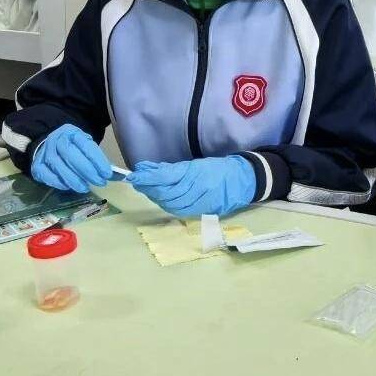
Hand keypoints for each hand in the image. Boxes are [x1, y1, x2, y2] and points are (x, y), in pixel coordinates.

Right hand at [31, 124, 112, 193]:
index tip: (107, 174)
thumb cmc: (73, 147)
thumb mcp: (86, 146)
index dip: (98, 161)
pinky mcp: (37, 166)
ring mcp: (45, 153)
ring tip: (86, 187)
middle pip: (72, 156)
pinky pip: (48, 176)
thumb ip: (98, 159)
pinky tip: (70, 187)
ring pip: (59, 167)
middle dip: (88, 171)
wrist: (50, 143)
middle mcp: (57, 141)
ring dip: (75, 180)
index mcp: (72, 133)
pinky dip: (60, 183)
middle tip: (99, 182)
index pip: (86, 146)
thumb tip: (115, 175)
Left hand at [126, 156, 255, 217]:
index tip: (134, 175)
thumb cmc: (217, 168)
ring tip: (148, 191)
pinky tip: (162, 200)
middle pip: (167, 193)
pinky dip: (168, 206)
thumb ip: (172, 169)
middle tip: (138, 183)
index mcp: (196, 172)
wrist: (241, 180)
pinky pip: (181, 211)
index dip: (148, 178)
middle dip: (150, 189)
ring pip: (172, 204)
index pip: (167, 176)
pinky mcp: (203, 210)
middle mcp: (198, 187)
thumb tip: (147, 169)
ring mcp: (201, 200)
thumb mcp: (195, 164)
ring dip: (157, 198)